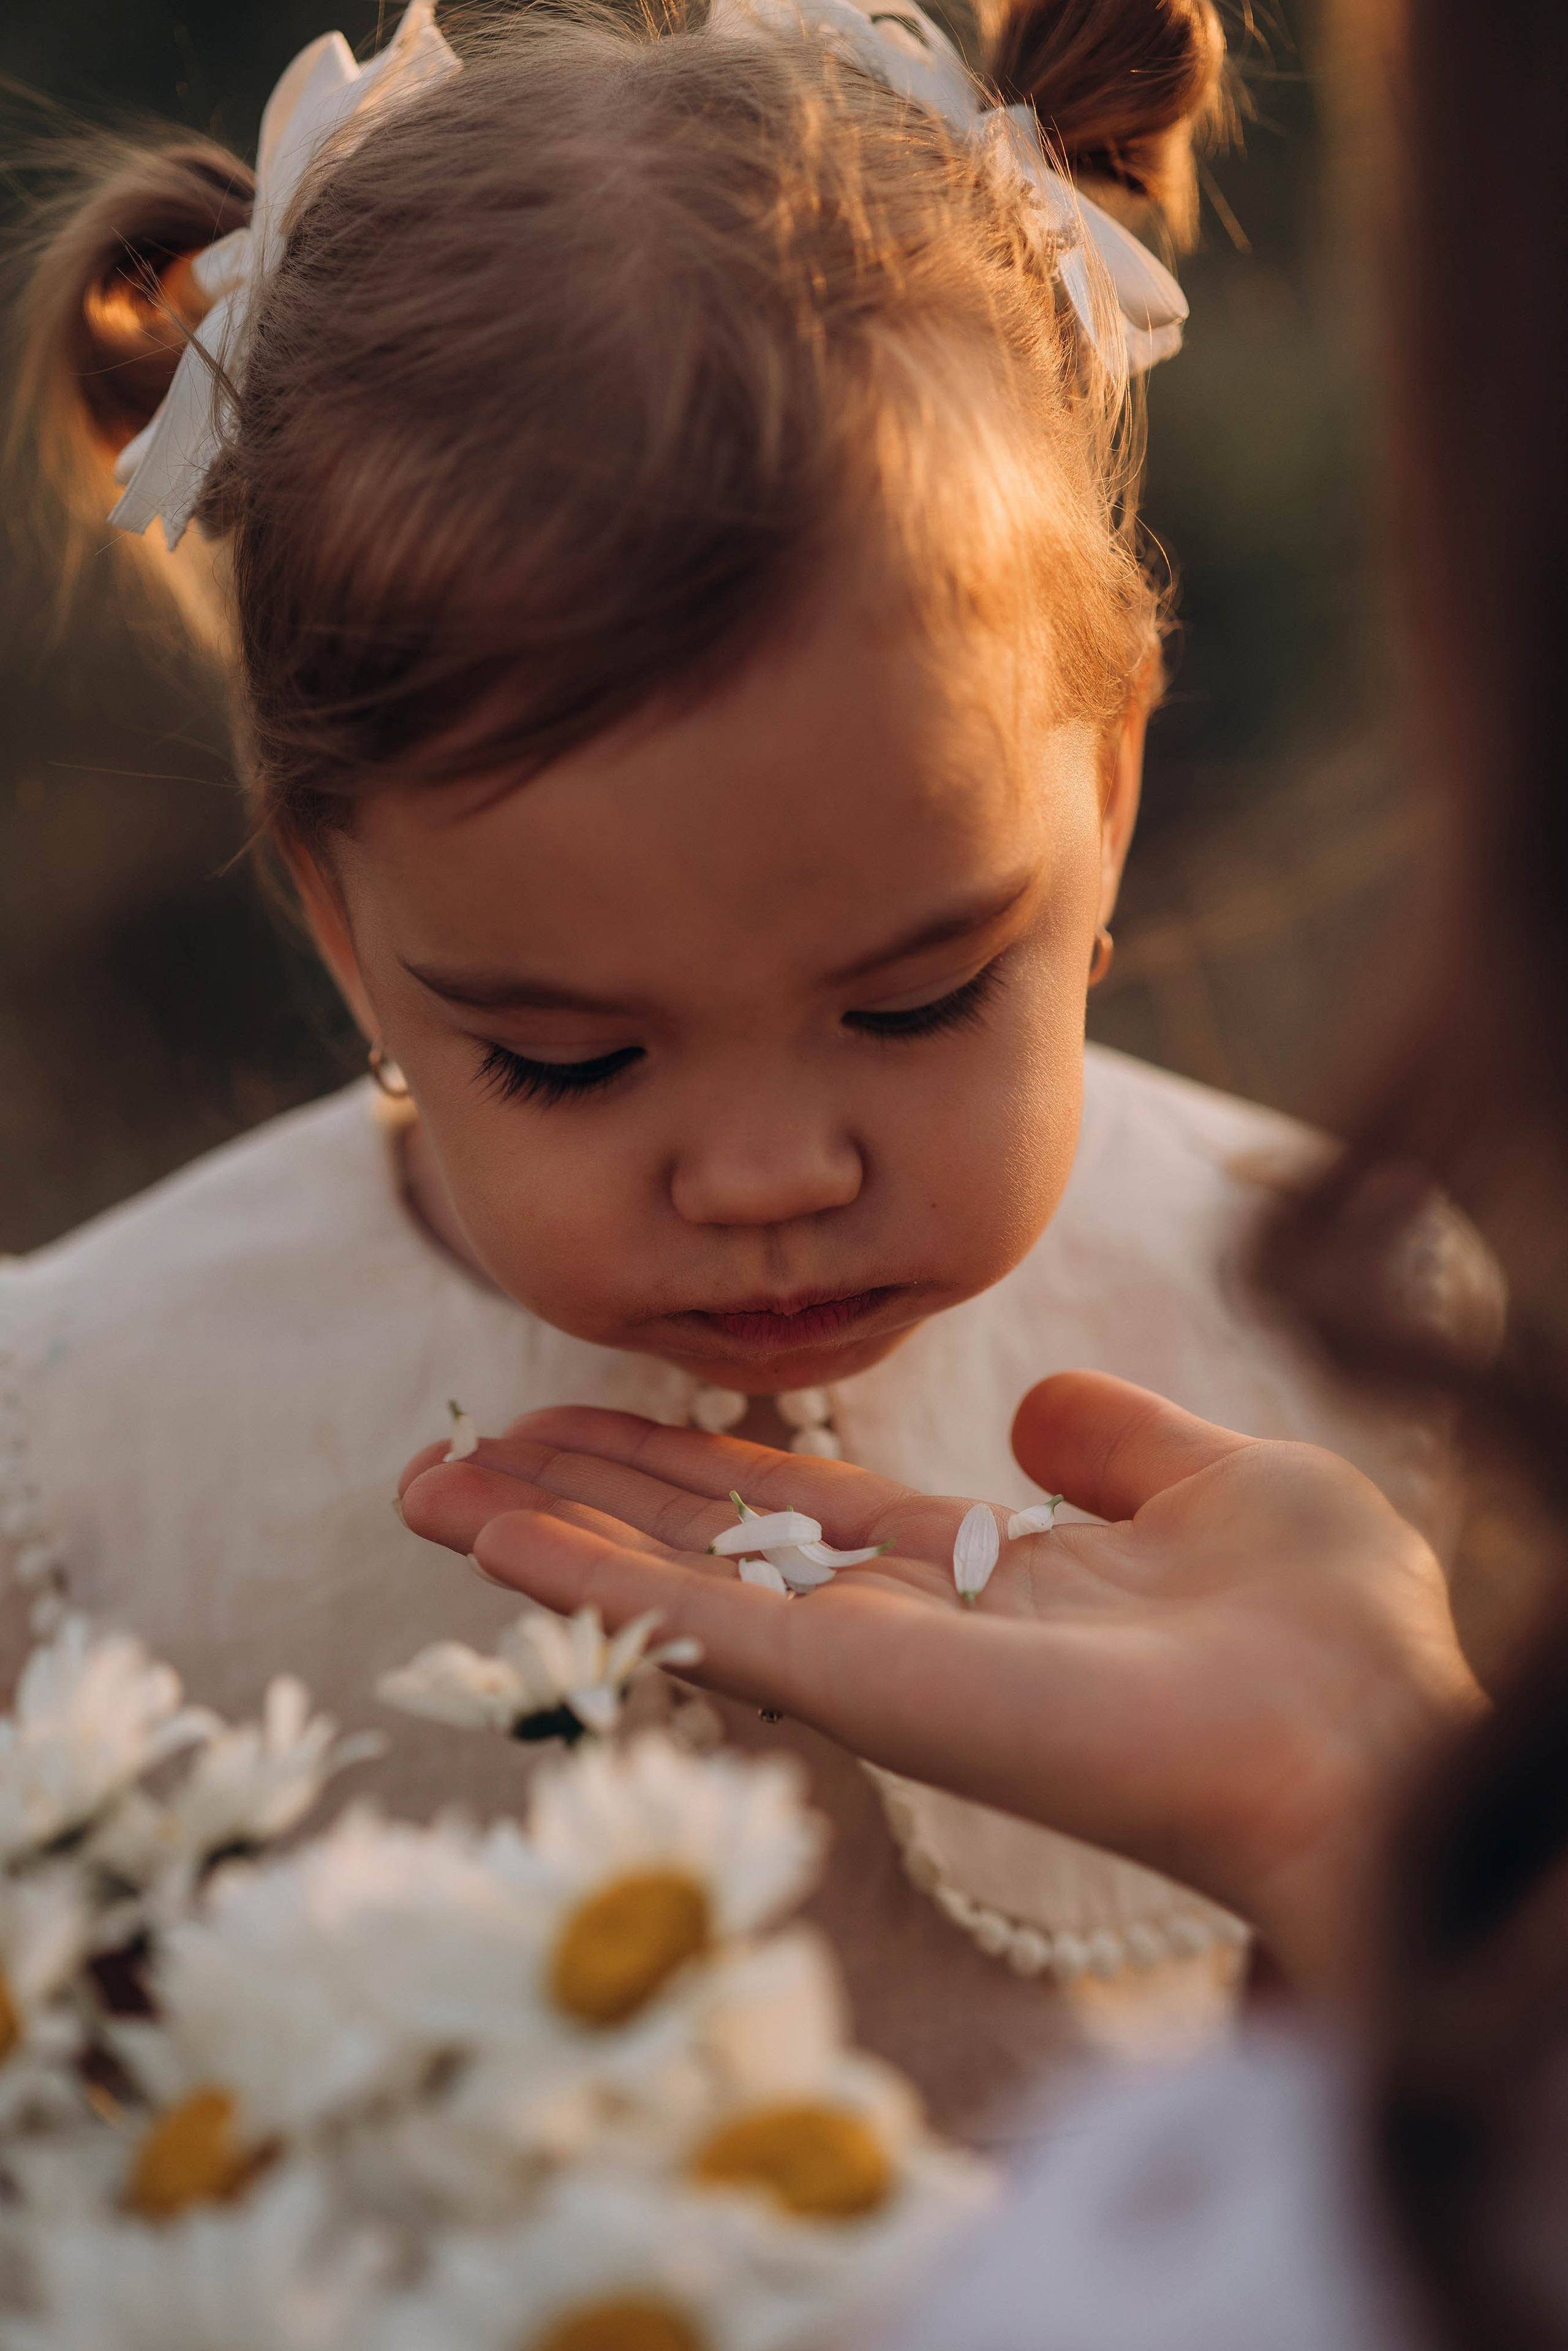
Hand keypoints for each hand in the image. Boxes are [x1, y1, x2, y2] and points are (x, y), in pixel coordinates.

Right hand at [399, 1373, 1482, 1992]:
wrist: (1369, 1722)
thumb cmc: (1330, 1621)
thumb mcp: (1218, 1482)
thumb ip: (1117, 1442)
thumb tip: (1039, 1413)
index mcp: (979, 1570)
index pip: (788, 1508)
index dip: (678, 1460)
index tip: (576, 1418)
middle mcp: (903, 1621)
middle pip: (702, 1544)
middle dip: (579, 1495)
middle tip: (450, 1453)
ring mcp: (872, 1659)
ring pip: (674, 1586)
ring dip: (547, 1535)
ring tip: (430, 1487)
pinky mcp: (864, 1690)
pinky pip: (702, 1624)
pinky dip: (590, 1577)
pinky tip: (493, 1530)